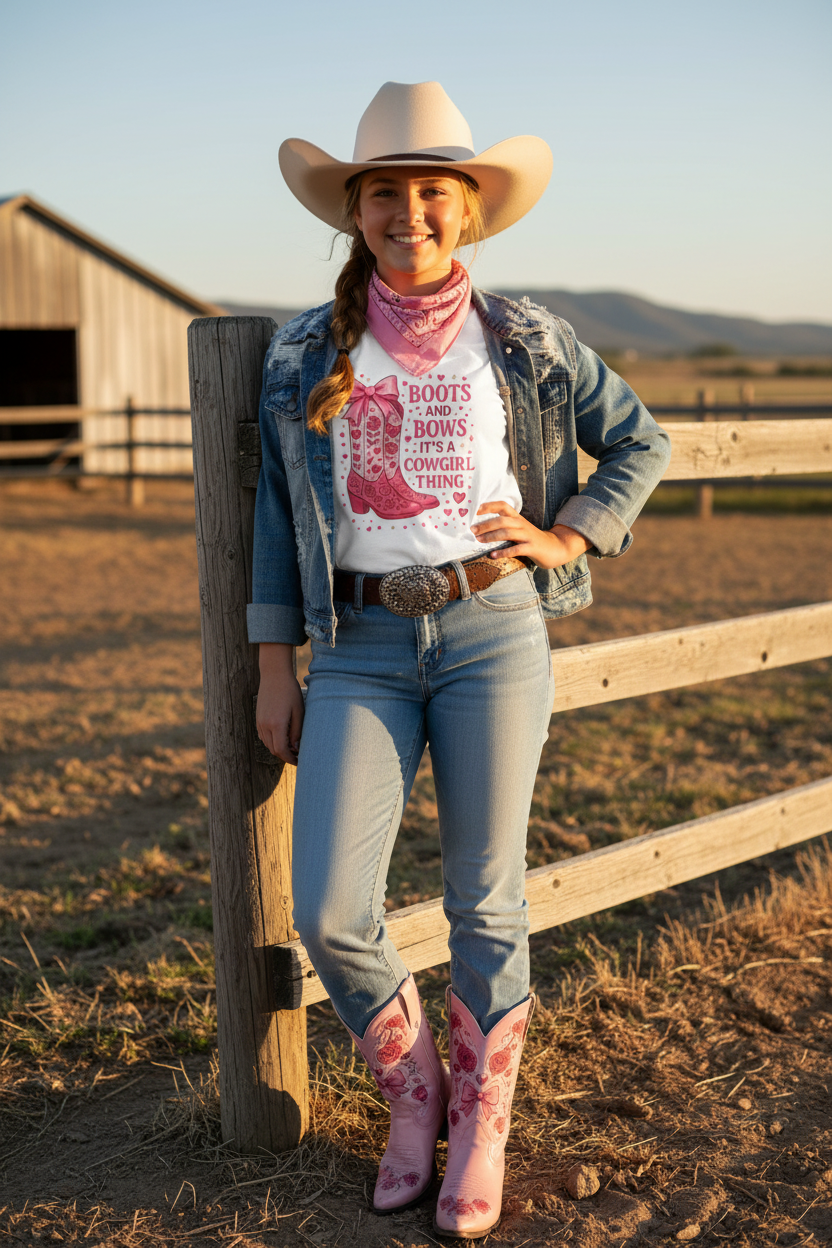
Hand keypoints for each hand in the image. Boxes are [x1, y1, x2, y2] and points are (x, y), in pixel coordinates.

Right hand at [256, 643, 304, 764]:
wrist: (274, 675)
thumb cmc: (290, 691)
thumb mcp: (298, 711)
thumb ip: (297, 731)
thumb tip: (296, 748)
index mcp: (276, 724)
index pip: (282, 750)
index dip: (291, 759)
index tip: (300, 761)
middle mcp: (265, 725)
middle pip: (274, 750)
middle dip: (286, 756)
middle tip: (299, 756)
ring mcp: (259, 722)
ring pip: (268, 744)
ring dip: (279, 749)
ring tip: (293, 748)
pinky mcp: (258, 718)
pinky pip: (264, 737)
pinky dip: (273, 741)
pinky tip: (283, 738)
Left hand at [472, 501, 590, 568]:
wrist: (556, 548)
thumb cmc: (532, 539)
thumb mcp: (520, 529)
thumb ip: (505, 527)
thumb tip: (482, 528)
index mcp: (518, 518)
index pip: (503, 506)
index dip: (489, 506)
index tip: (475, 510)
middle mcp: (522, 524)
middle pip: (502, 520)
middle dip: (485, 524)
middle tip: (472, 530)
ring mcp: (527, 536)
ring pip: (507, 533)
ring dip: (491, 537)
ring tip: (479, 541)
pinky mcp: (531, 548)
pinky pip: (515, 549)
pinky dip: (503, 552)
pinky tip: (493, 555)